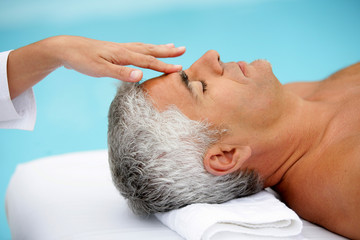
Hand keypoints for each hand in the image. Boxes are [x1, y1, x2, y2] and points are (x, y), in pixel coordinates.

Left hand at [56, 36, 185, 81]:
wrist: (65, 48)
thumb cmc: (81, 60)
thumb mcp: (100, 70)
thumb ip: (121, 73)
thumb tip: (141, 76)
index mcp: (123, 54)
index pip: (148, 61)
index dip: (164, 66)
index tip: (179, 69)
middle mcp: (124, 49)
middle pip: (150, 50)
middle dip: (167, 52)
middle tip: (183, 50)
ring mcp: (119, 49)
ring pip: (144, 47)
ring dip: (158, 48)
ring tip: (171, 46)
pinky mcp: (114, 51)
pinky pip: (136, 48)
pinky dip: (146, 49)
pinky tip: (145, 50)